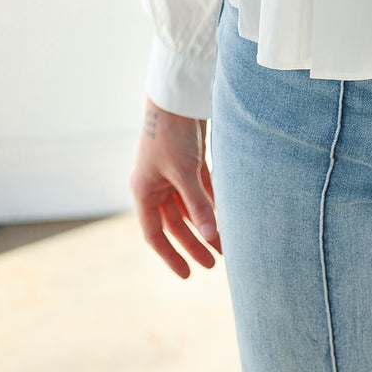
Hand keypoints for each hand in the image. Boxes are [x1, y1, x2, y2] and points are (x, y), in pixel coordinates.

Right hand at [129, 99, 222, 278]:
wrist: (177, 97)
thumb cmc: (172, 135)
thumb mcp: (184, 173)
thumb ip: (199, 205)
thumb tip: (213, 236)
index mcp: (144, 192)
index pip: (155, 234)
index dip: (171, 255)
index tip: (187, 274)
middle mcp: (157, 186)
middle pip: (177, 224)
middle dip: (195, 243)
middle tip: (214, 263)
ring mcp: (173, 174)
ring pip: (191, 208)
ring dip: (207, 225)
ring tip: (226, 244)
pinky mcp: (190, 162)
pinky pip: (201, 191)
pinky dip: (211, 203)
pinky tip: (226, 216)